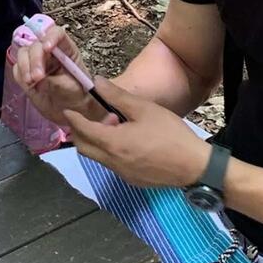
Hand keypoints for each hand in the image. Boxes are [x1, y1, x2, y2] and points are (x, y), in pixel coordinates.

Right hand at [13, 25, 108, 124]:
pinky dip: (21, 74)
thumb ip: (56, 81)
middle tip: (37, 77)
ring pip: (23, 52)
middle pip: (37, 44)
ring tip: (30, 82)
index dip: (50, 37)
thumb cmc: (77, 93)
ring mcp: (36, 59)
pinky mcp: (26, 69)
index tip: (47, 49)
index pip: (57, 34)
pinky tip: (29, 84)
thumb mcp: (72, 88)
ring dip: (25, 66)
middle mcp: (49, 50)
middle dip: (35, 59)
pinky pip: (18, 67)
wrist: (70, 106)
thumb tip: (40, 79)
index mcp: (65, 49)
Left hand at [67, 76, 209, 187]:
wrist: (195, 166)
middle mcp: (112, 162)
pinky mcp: (132, 180)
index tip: (67, 110)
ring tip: (113, 124)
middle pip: (84, 148)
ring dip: (96, 141)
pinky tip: (125, 140)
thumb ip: (116, 96)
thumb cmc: (170, 134)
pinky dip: (108, 151)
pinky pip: (111, 165)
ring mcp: (122, 174)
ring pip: (97, 157)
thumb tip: (96, 82)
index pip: (83, 131)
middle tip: (87, 117)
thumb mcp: (144, 109)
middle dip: (79, 132)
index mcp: (113, 143)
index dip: (73, 119)